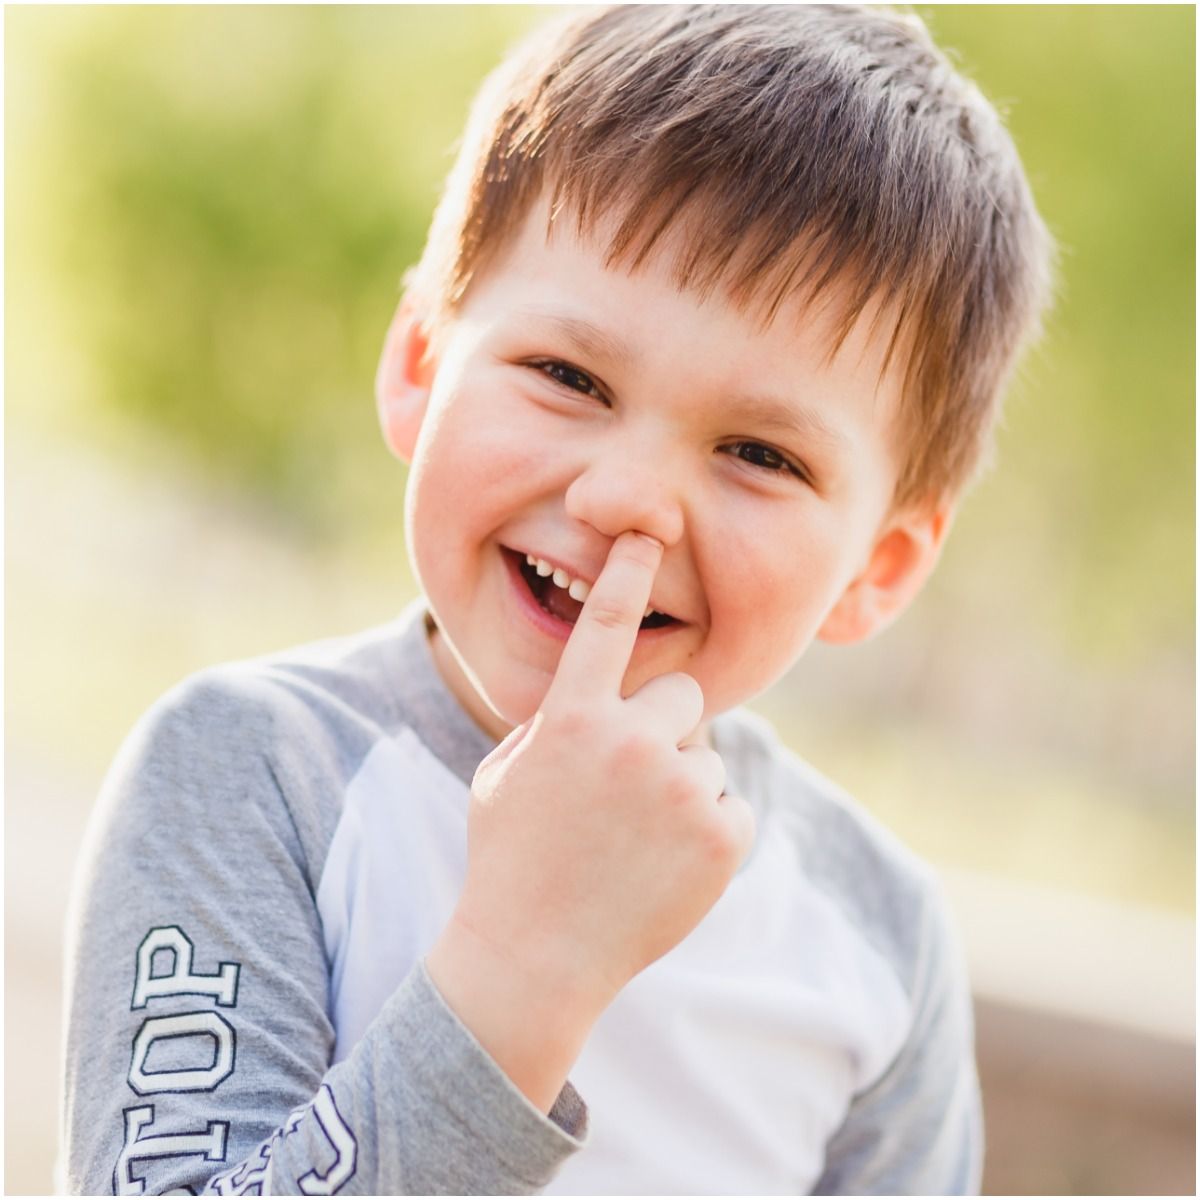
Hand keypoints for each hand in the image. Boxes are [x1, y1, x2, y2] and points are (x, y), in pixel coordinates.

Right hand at [426, 531, 755, 1110]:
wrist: (533, 957)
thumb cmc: (511, 857)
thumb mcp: (507, 774)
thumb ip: (558, 722)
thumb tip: (607, 695)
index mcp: (571, 718)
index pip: (606, 623)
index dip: (629, 569)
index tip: (649, 527)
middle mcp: (629, 741)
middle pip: (682, 694)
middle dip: (662, 728)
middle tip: (630, 781)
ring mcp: (679, 789)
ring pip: (705, 756)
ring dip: (681, 787)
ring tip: (635, 840)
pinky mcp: (721, 835)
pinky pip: (728, 804)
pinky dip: (706, 831)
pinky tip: (663, 865)